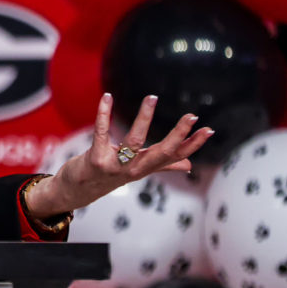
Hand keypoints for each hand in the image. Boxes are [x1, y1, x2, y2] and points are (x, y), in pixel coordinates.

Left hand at [25, 93, 213, 217]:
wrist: (77, 190)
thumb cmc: (108, 175)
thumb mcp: (136, 171)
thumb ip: (162, 165)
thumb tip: (188, 165)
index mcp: (146, 168)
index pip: (174, 156)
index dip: (192, 145)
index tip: (209, 130)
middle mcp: (133, 169)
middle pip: (161, 151)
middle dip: (178, 134)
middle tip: (192, 116)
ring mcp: (115, 165)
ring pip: (133, 141)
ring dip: (144, 118)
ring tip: (152, 98)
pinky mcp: (95, 159)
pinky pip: (101, 132)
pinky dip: (104, 114)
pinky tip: (107, 97)